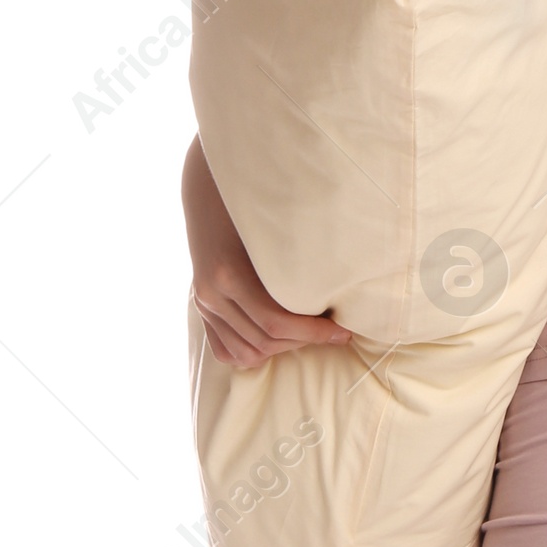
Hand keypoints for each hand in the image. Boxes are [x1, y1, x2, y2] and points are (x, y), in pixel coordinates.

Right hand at [182, 136, 351, 371]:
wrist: (211, 193)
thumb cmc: (252, 206)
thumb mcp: (275, 229)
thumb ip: (299, 259)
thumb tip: (344, 283)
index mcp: (228, 275)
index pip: (276, 323)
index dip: (314, 333)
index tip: (343, 331)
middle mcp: (211, 295)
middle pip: (265, 341)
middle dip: (304, 341)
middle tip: (333, 332)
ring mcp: (203, 304)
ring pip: (246, 352)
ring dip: (281, 349)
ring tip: (308, 334)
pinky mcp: (201, 309)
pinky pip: (227, 350)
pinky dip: (254, 352)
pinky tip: (280, 339)